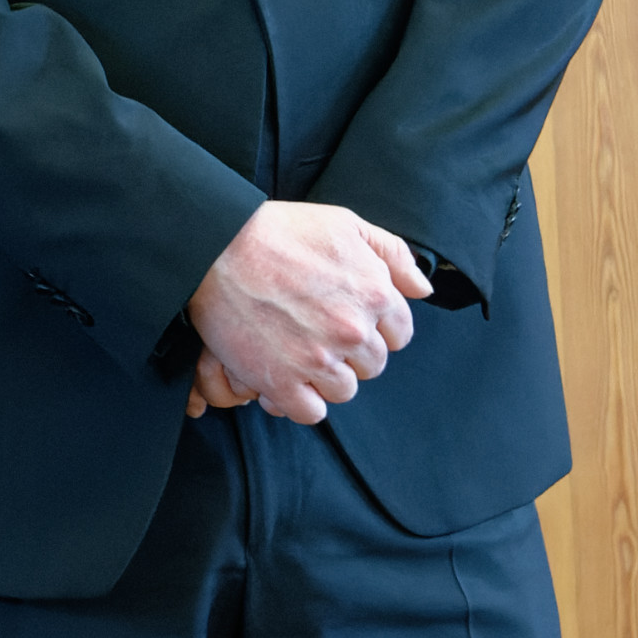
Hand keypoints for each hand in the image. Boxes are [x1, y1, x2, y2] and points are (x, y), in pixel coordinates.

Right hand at [186, 200, 433, 425]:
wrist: (215, 246)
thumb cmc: (278, 230)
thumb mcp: (345, 224)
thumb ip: (393, 254)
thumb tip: (422, 289)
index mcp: (374, 293)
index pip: (399, 334)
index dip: (374, 328)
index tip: (346, 320)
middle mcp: (352, 330)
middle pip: (372, 365)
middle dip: (350, 352)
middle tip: (316, 332)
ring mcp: (317, 359)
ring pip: (344, 390)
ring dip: (325, 377)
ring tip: (298, 352)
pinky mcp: (281, 380)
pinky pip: (310, 412)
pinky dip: (300, 400)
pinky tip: (285, 378)